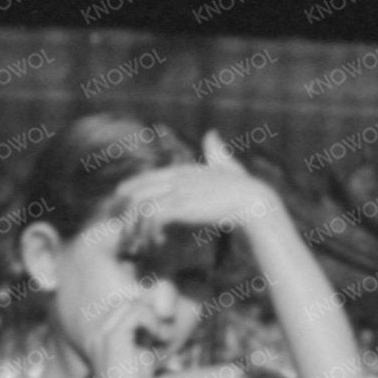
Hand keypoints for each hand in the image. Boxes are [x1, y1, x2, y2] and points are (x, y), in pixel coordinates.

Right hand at [86, 294, 164, 377]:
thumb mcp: (140, 355)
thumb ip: (144, 336)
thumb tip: (160, 317)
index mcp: (101, 337)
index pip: (125, 310)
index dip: (146, 316)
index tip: (160, 336)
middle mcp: (98, 332)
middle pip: (128, 303)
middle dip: (151, 314)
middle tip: (163, 336)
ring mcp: (103, 332)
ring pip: (133, 305)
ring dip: (155, 319)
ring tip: (163, 339)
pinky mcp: (113, 336)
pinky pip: (138, 313)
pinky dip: (154, 322)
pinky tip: (159, 339)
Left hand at [108, 135, 278, 243]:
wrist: (254, 202)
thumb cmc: (243, 188)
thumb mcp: (227, 166)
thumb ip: (216, 151)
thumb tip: (212, 133)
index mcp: (180, 170)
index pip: (142, 180)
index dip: (129, 197)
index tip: (125, 216)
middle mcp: (174, 178)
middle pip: (133, 192)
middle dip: (124, 215)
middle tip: (127, 235)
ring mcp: (176, 191)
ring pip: (139, 206)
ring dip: (136, 228)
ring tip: (141, 244)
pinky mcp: (181, 206)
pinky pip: (152, 217)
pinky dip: (151, 232)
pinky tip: (159, 243)